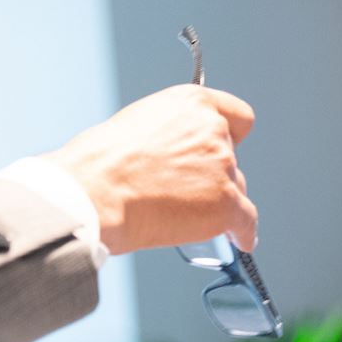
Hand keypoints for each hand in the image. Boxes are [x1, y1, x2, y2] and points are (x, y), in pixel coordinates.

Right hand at [44, 84, 256, 255]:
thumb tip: (176, 156)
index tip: (226, 150)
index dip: (230, 135)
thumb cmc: (100, 162)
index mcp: (192, 103)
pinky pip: (246, 222)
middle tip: (181, 189)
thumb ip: (169, 133)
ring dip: (217, 200)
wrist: (95, 192)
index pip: (236, 115)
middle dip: (212, 173)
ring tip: (181, 213)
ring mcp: (223, 168)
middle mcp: (213, 130)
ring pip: (235, 189)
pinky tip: (238, 239)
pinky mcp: (226, 204)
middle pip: (232, 157)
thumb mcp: (136, 123)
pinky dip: (241, 233)